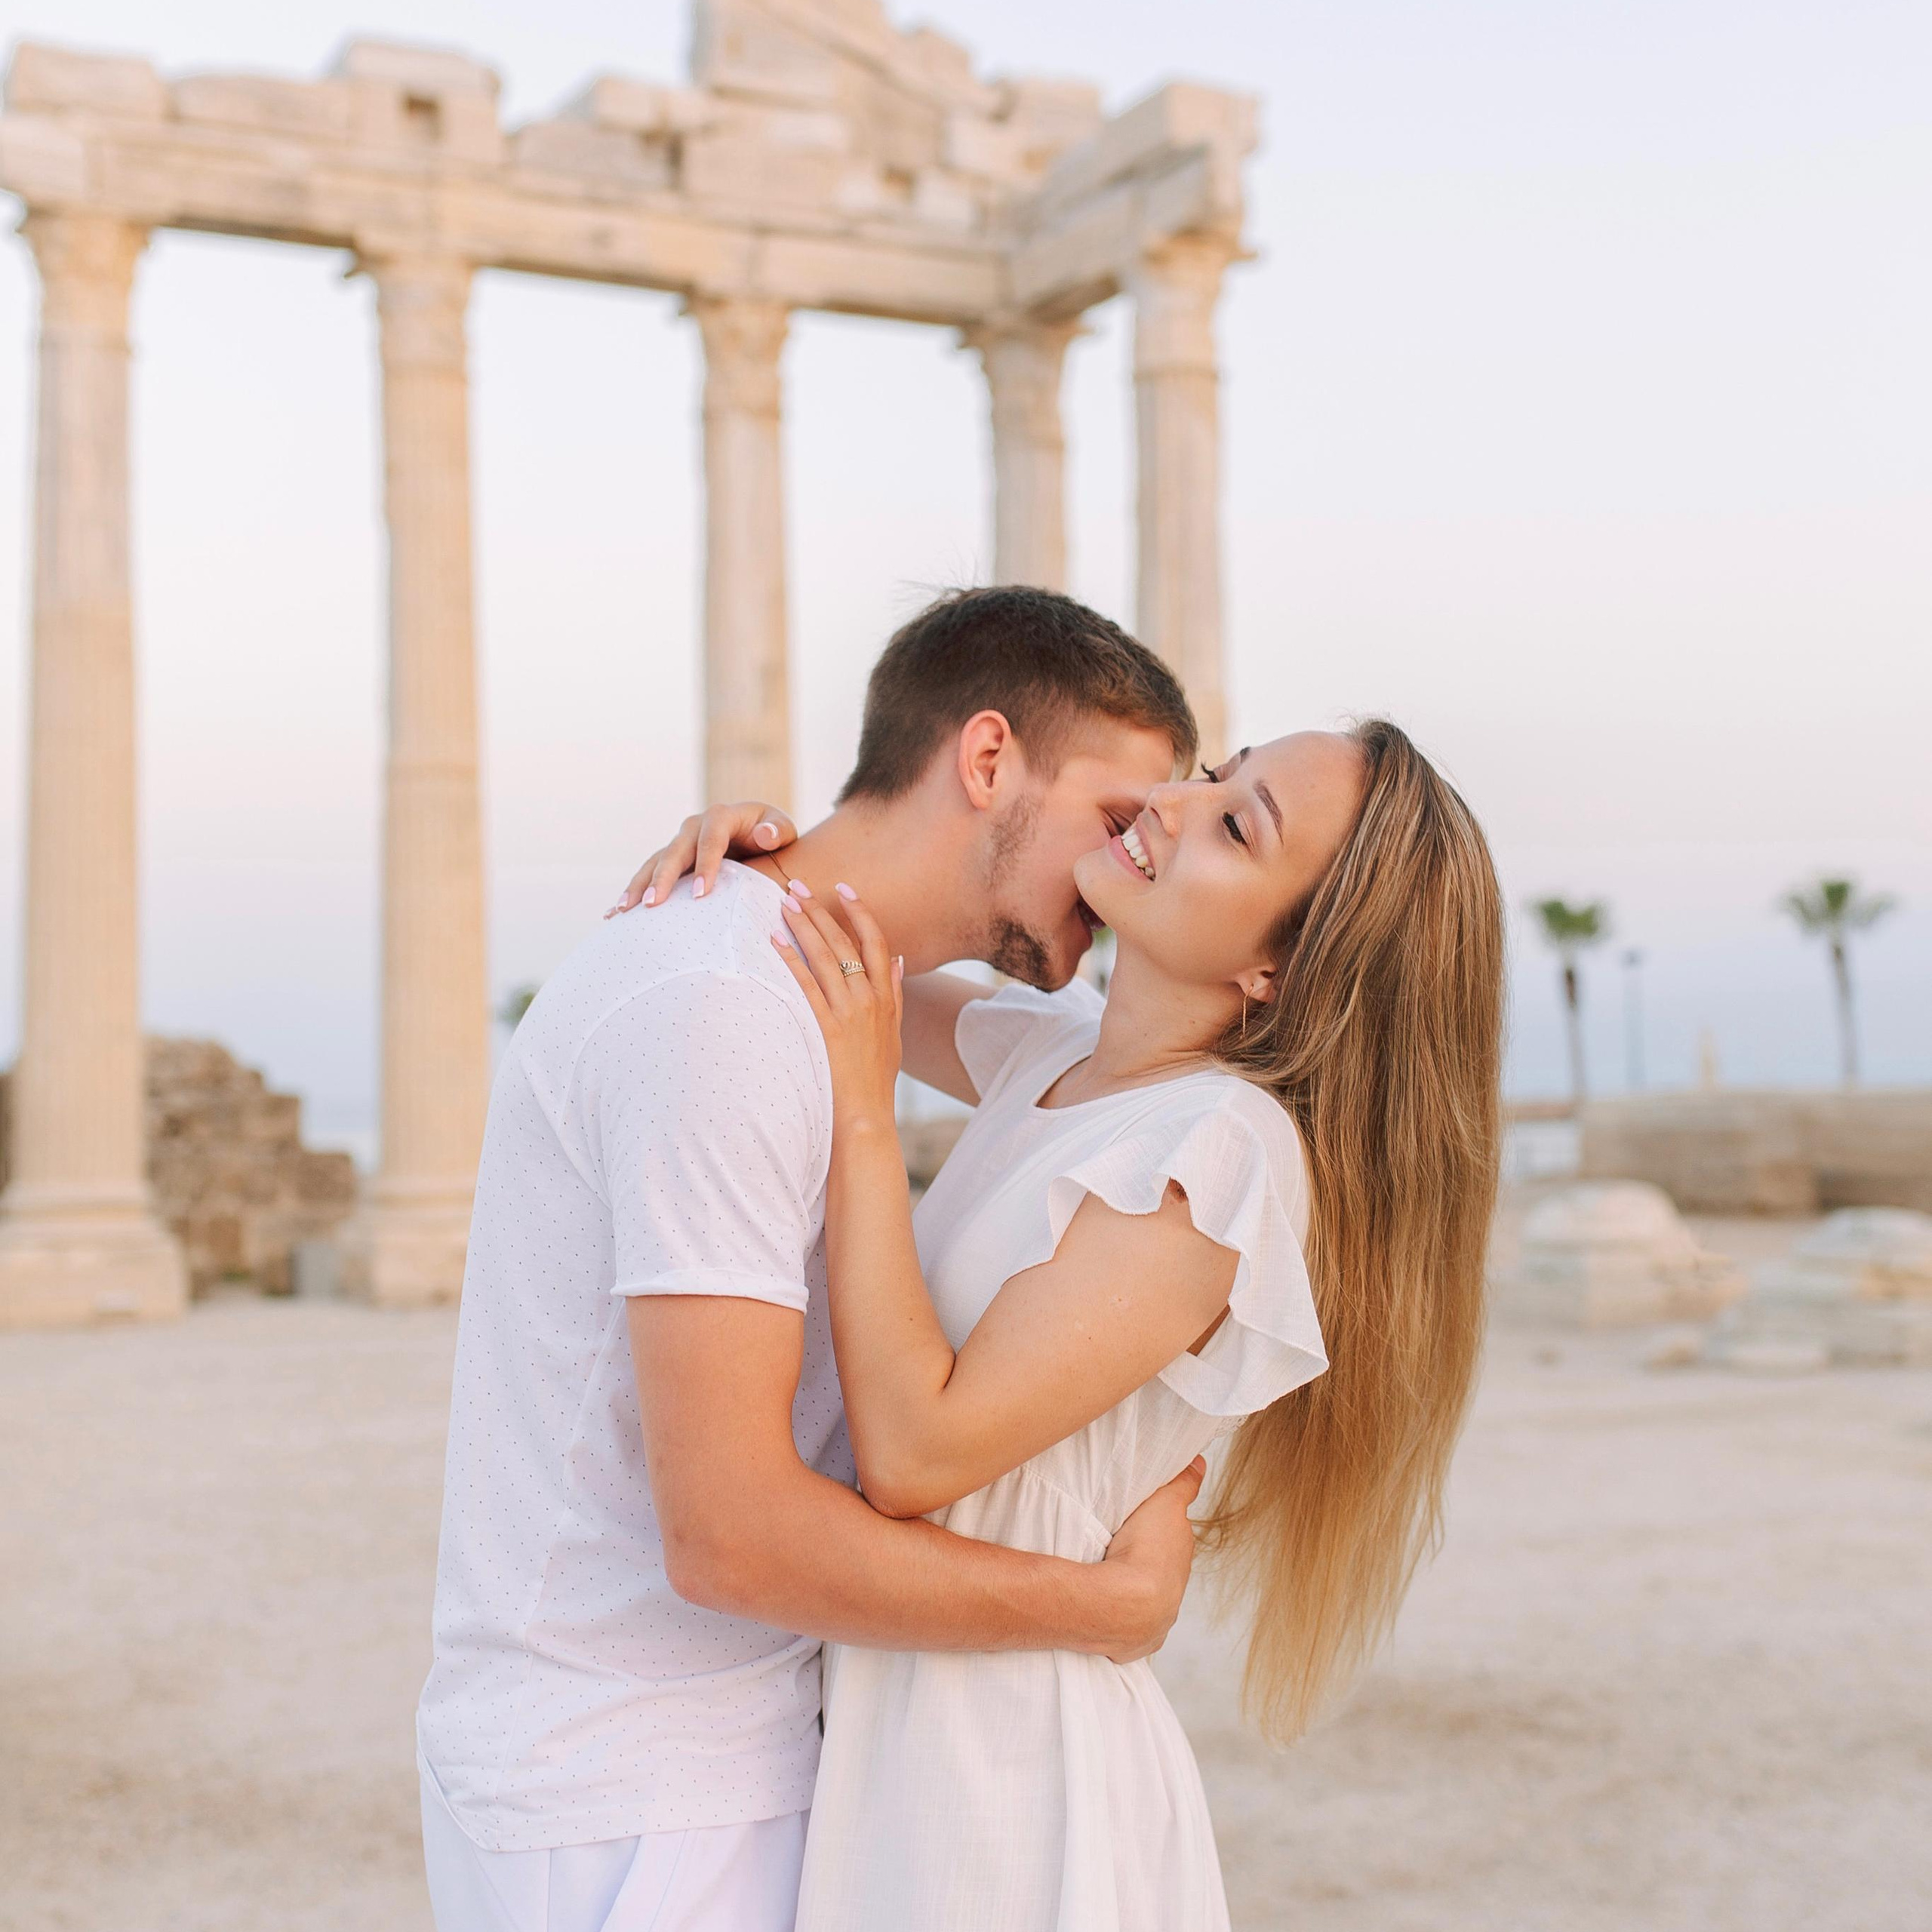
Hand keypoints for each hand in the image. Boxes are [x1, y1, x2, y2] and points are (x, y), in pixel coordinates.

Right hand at [605, 802, 797, 915]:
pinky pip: (648, 874)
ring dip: (638, 885)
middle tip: (651, 903)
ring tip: (624, 910)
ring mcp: (679, 843)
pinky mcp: (671, 859)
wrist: (757, 832)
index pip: (711, 841)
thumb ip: (777, 831)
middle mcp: (694, 827)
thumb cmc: (772, 834)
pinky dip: (632, 891)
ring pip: (654, 863)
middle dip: (662, 878)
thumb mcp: (782, 828)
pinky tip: (615, 913)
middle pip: (675, 852)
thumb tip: (764, 834)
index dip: (705, 865)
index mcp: (721, 817)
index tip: (701, 894)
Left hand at [770, 884, 903, 1132]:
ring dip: (804, 927)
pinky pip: (806, 986)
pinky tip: (776, 942)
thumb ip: (894, 993)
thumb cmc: (875, 1079)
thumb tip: (899, 959)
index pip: (876, 942)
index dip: (860, 911)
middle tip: (799, 886)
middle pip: (845, 942)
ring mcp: (849, 1013)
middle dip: (821, 910)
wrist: (866, 1117)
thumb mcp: (894, 1034)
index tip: (843, 888)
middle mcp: (869, 999)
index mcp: (885, 997)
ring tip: (785, 903)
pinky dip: (792, 960)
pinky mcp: (826, 1029)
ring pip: (826, 957)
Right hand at [1092, 1455, 1205, 1663]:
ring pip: (1142, 1604)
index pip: (1174, 1545)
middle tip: (1119, 1551)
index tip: (1141, 1526)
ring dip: (1129, 1594)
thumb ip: (1184, 1483)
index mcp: (1180, 1562)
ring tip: (1105, 1580)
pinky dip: (1117, 1622)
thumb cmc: (1145, 1552)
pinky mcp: (1132, 1646)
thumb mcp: (1165, 1503)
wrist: (1124, 1604)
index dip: (1158, 1533)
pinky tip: (1104, 1613)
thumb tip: (1202, 1463)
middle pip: (1159, 1576)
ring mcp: (1154, 1625)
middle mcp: (1173, 1597)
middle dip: (1145, 1565)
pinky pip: (1126, 1632)